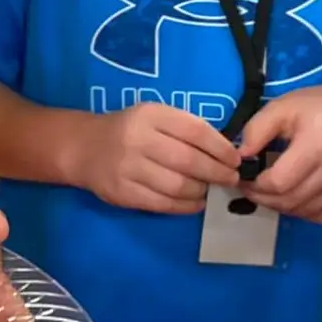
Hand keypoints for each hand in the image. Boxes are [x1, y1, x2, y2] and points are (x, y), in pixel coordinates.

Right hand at [61, 103, 240, 215]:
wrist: (85, 147)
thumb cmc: (130, 130)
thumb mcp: (154, 117)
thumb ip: (185, 129)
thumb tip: (225, 153)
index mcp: (150, 115)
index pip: (194, 131)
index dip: (220, 147)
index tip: (235, 159)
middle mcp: (138, 139)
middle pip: (188, 161)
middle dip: (216, 173)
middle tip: (231, 179)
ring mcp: (128, 168)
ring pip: (177, 186)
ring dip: (201, 191)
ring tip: (210, 190)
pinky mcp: (122, 192)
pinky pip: (162, 204)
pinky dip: (185, 206)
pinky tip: (195, 202)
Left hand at [238, 84, 321, 224]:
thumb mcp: (285, 106)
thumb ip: (257, 129)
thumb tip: (240, 157)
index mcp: (318, 144)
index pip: (279, 182)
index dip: (255, 186)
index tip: (243, 179)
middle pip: (291, 201)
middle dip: (264, 199)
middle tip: (252, 189)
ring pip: (306, 212)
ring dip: (282, 207)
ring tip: (271, 193)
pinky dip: (305, 212)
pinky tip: (295, 197)